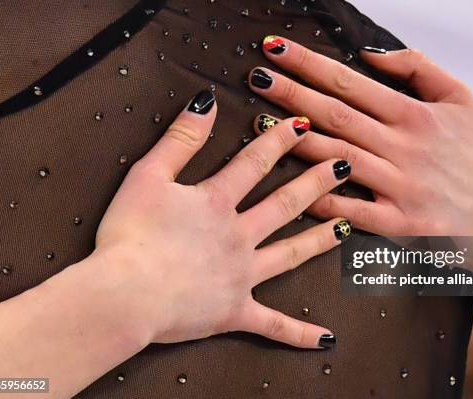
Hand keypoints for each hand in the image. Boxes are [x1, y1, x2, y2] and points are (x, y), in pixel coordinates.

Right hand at [95, 90, 350, 348]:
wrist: (125, 294)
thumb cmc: (130, 236)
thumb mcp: (147, 176)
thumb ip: (179, 140)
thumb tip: (205, 103)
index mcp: (217, 203)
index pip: (256, 164)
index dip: (281, 141)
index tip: (306, 125)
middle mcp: (239, 236)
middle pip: (285, 204)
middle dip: (317, 183)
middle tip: (346, 167)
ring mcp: (241, 275)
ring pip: (290, 255)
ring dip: (320, 239)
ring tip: (347, 226)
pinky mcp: (235, 311)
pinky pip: (273, 325)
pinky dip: (298, 333)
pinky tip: (325, 338)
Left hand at [249, 36, 472, 235]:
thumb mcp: (459, 98)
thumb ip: (417, 68)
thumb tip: (369, 54)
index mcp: (413, 115)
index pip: (350, 82)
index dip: (309, 64)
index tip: (276, 50)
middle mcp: (402, 148)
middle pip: (335, 116)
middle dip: (291, 94)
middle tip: (256, 78)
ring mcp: (398, 186)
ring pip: (337, 158)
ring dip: (295, 141)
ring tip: (261, 123)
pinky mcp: (397, 222)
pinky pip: (350, 210)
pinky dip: (321, 200)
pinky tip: (290, 187)